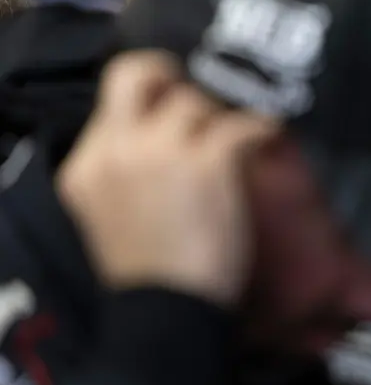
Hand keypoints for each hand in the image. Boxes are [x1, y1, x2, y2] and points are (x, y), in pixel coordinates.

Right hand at [56, 50, 280, 306]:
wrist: (164, 311)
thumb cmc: (143, 276)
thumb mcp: (105, 217)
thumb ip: (119, 175)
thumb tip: (153, 149)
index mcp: (86, 166)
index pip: (109, 102)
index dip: (143, 98)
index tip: (166, 105)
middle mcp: (118, 147)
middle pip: (136, 74)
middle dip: (167, 73)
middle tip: (199, 95)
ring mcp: (163, 150)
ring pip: (195, 102)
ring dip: (219, 116)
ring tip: (237, 136)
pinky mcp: (208, 161)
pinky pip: (242, 124)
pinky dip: (261, 127)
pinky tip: (270, 135)